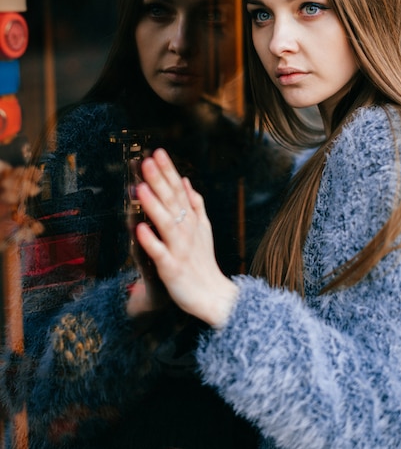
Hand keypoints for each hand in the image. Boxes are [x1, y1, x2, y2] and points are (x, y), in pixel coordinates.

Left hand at [134, 149, 237, 326]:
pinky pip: (159, 253)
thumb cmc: (203, 262)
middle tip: (146, 160)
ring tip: (141, 186)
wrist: (212, 296)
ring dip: (153, 205)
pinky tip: (139, 228)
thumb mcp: (203, 229)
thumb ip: (195, 204)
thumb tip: (186, 180)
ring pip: (166, 224)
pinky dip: (150, 241)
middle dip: (159, 181)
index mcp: (192, 221)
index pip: (179, 191)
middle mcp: (187, 231)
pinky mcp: (171, 268)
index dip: (168, 172)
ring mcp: (180, 249)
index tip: (157, 152)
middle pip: (172, 202)